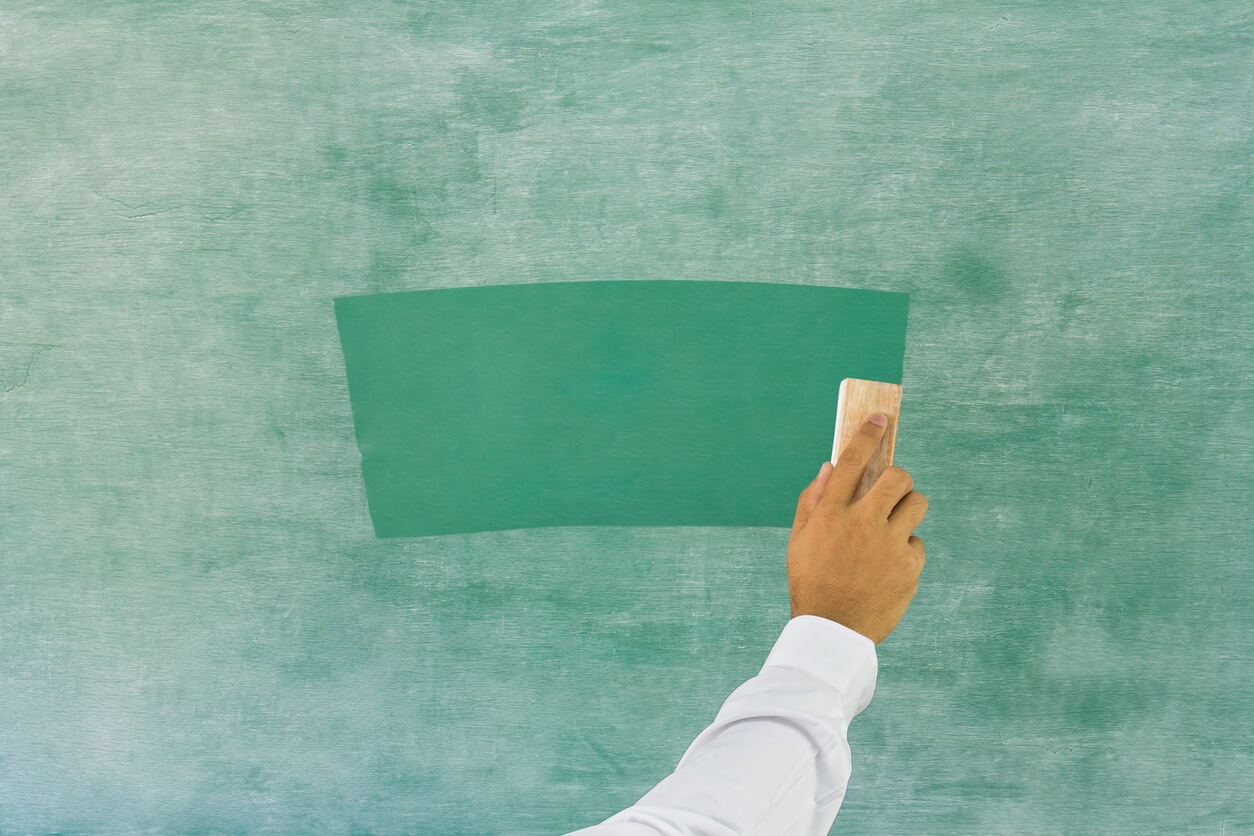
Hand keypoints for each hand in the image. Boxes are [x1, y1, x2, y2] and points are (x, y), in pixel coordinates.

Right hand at [786, 414, 928, 644]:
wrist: (833, 631)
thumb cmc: (811, 581)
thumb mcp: (800, 540)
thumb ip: (813, 500)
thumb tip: (830, 467)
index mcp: (831, 513)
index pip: (853, 460)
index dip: (868, 433)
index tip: (880, 417)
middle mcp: (862, 522)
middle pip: (898, 477)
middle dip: (897, 479)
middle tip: (889, 492)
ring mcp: (889, 544)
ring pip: (916, 504)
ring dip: (906, 509)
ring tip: (891, 528)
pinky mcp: (909, 565)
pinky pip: (916, 541)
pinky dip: (905, 549)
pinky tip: (887, 566)